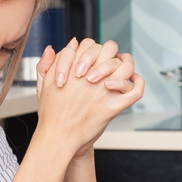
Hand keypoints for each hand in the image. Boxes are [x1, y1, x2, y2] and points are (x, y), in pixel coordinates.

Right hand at [36, 42, 142, 156]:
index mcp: (73, 68)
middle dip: (111, 51)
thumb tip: (63, 46)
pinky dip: (138, 83)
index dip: (92, 48)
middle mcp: (90, 77)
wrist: (58, 137)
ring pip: (125, 67)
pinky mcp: (113, 107)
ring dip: (127, 64)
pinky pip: (134, 91)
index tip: (91, 56)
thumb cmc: (51, 113)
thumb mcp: (44, 84)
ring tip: (123, 67)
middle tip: (110, 58)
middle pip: (109, 50)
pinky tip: (134, 80)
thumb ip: (47, 64)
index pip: (89, 45)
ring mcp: (103, 92)